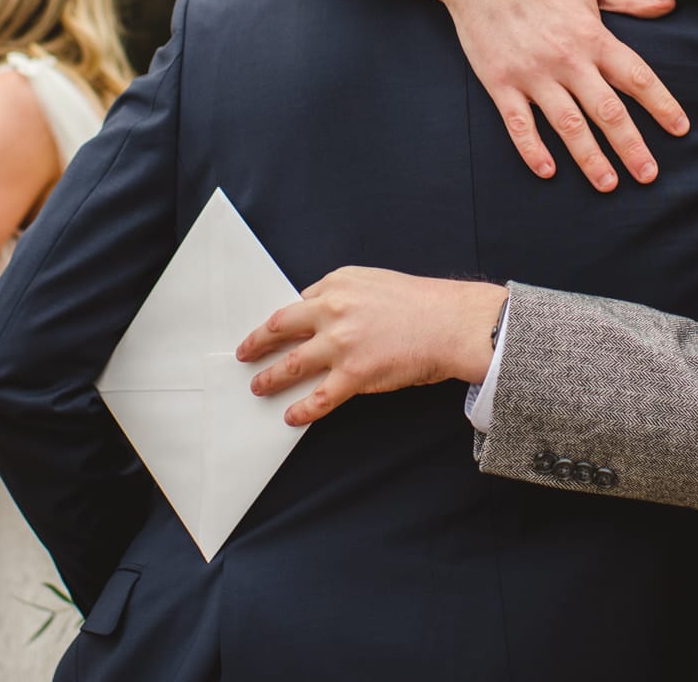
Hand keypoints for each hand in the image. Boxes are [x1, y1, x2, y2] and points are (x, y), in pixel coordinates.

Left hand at [238, 267, 506, 426]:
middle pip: (281, 326)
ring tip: (259, 386)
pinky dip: (302, 409)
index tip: (275, 329)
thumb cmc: (423, 302)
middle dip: (257, 342)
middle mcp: (333, 309)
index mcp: (338, 283)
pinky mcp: (355, 374)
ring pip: (292, 364)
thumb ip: (347, 292)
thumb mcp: (377, 281)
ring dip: (270, 377)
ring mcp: (342, 343)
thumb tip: (322, 309)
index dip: (285, 319)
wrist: (453, 323)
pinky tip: (292, 416)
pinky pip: (319, 397)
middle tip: (245, 352)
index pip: (300, 301)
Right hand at [368, 0, 689, 191]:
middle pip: (607, 111)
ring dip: (589, 158)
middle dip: (630, 146)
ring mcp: (533, 74)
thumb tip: (669, 6)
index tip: (680, 129)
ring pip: (567, 125)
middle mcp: (567, 59)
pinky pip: (519, 124)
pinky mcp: (501, 82)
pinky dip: (532, 149)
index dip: (662, 105)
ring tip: (608, 184)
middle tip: (648, 175)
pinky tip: (547, 171)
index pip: (637, 77)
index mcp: (593, 36)